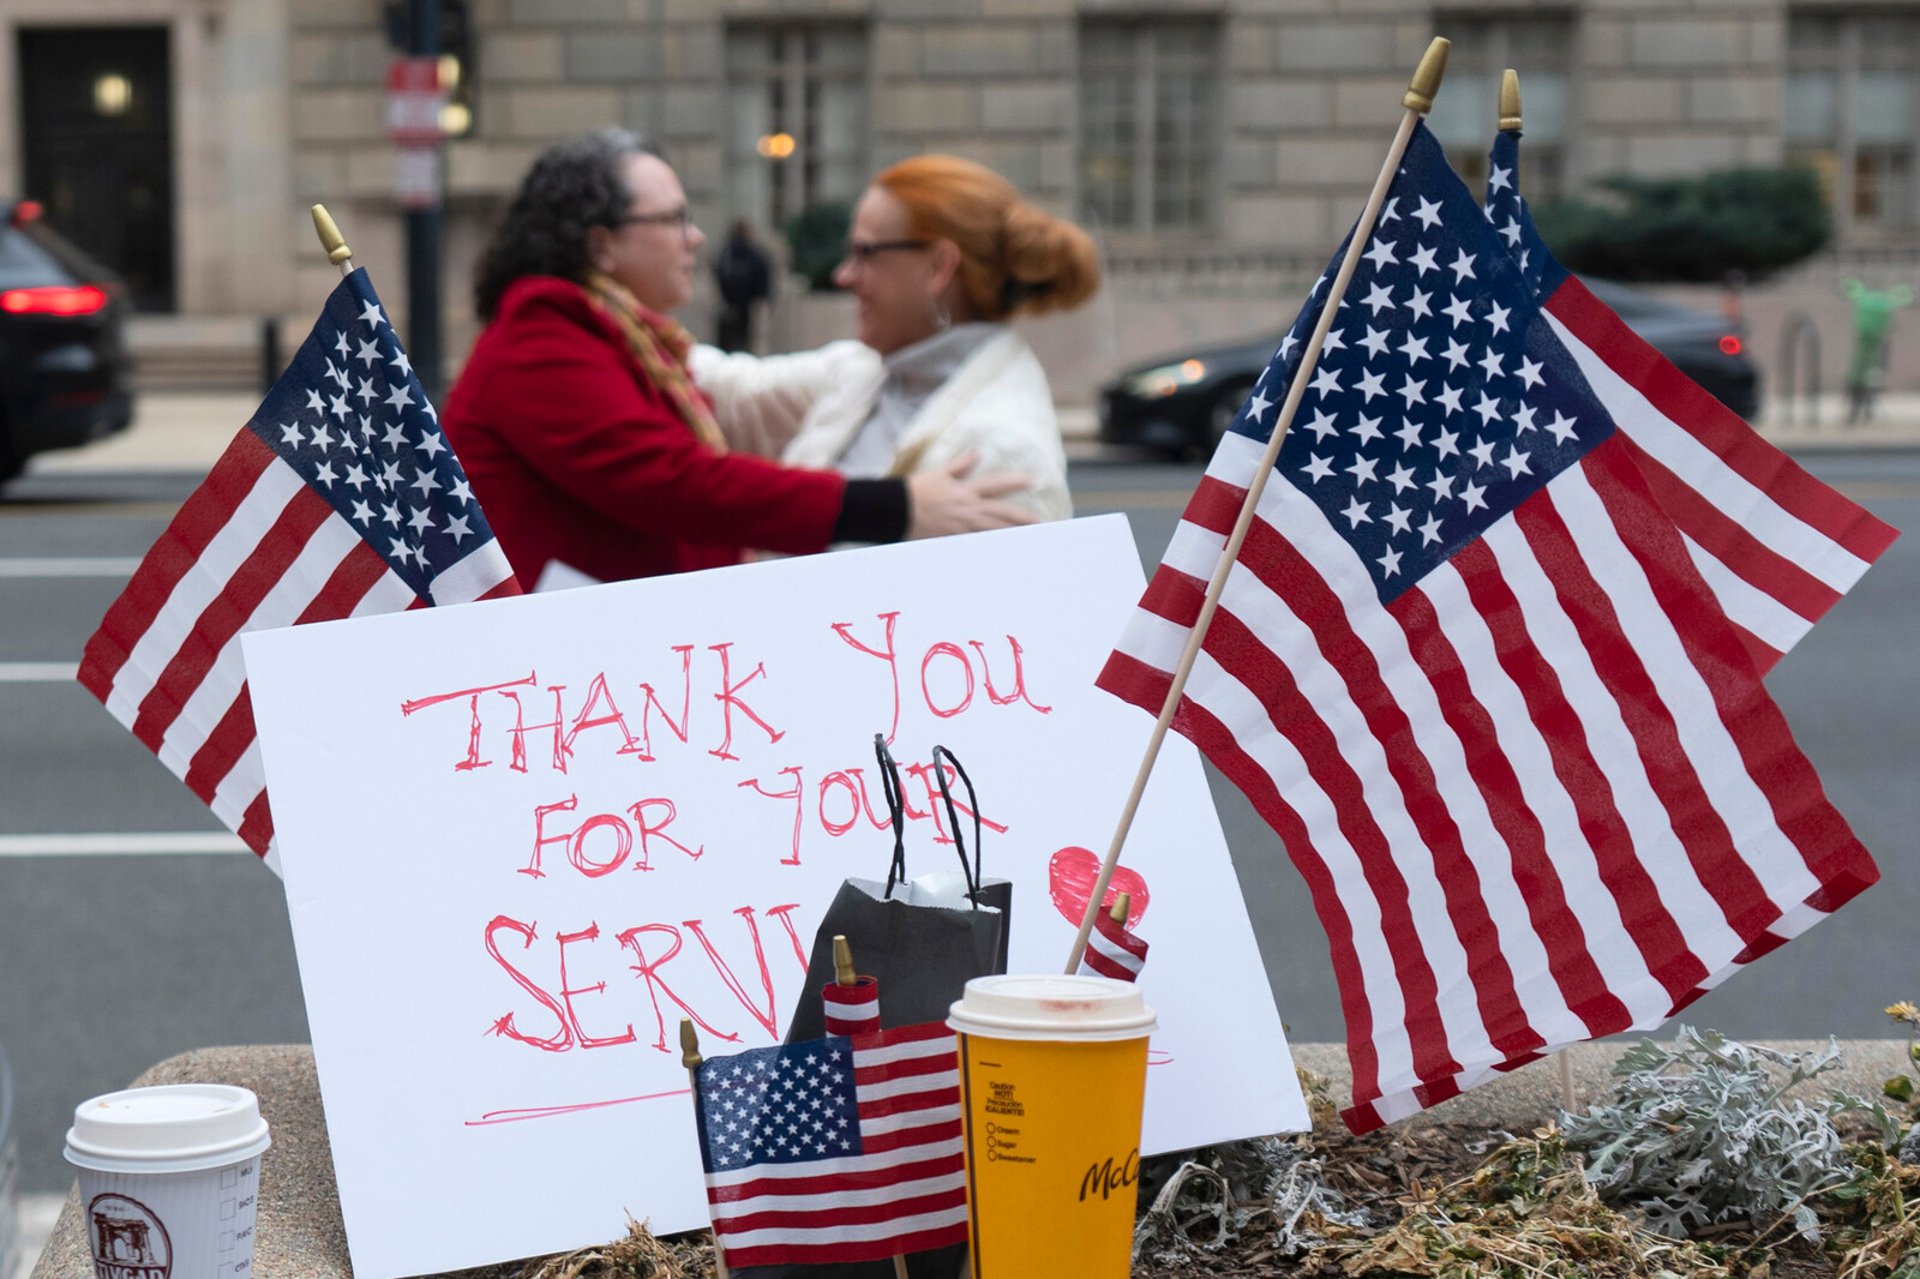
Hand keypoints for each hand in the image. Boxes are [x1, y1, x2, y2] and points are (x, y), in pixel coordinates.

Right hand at [904, 453, 1038, 539]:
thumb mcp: (940, 474)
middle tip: (1041, 522)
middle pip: (1003, 514)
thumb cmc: (917, 491)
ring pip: (994, 532)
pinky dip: (990, 546)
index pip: (997, 484)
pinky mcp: (955, 540)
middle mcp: (969, 509)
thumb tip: (977, 452)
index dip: (1015, 482)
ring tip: (1029, 538)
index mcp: (966, 491)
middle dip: (1024, 518)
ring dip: (1012, 535)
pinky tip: (1003, 550)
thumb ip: (960, 465)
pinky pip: (978, 544)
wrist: (897, 511)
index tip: (1031, 481)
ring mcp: (963, 527)